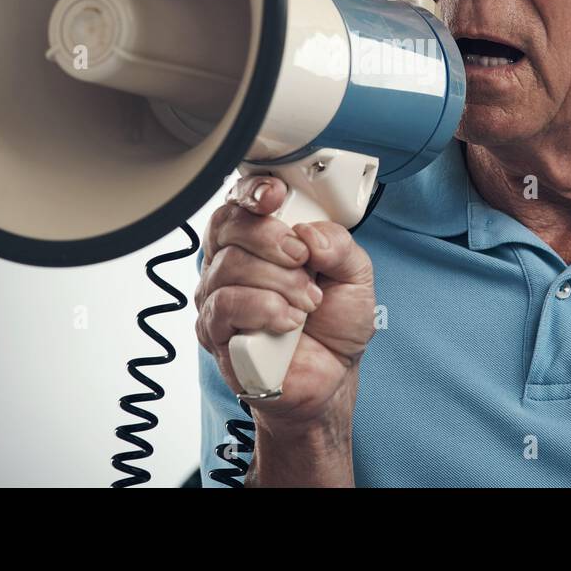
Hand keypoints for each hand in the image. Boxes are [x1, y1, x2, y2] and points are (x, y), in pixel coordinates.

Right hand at [196, 174, 376, 428]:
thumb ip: (340, 245)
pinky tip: (288, 323)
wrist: (330, 379)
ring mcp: (218, 296)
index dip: (253, 191)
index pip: (240, 200)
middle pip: (229, 225)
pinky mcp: (215, 332)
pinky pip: (225, 306)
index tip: (275, 196)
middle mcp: (232, 262)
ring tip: (306, 303)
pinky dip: (264, 310)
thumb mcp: (356, 276)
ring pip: (229, 266)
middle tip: (305, 261)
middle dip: (272, 239)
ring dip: (279, 283)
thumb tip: (310, 233)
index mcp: (261, 240)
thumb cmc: (334, 324)